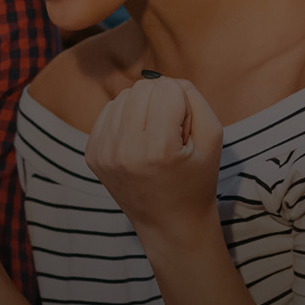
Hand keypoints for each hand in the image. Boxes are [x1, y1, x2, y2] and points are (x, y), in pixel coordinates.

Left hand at [86, 73, 222, 238]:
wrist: (169, 224)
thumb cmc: (196, 180)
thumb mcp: (212, 138)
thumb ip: (194, 98)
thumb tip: (165, 79)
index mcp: (157, 149)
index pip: (166, 88)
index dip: (183, 104)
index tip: (184, 133)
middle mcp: (124, 150)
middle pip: (142, 88)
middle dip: (161, 102)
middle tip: (170, 134)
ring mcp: (103, 153)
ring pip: (123, 96)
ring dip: (142, 108)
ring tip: (154, 138)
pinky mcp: (91, 154)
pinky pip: (108, 111)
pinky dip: (125, 118)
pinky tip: (138, 141)